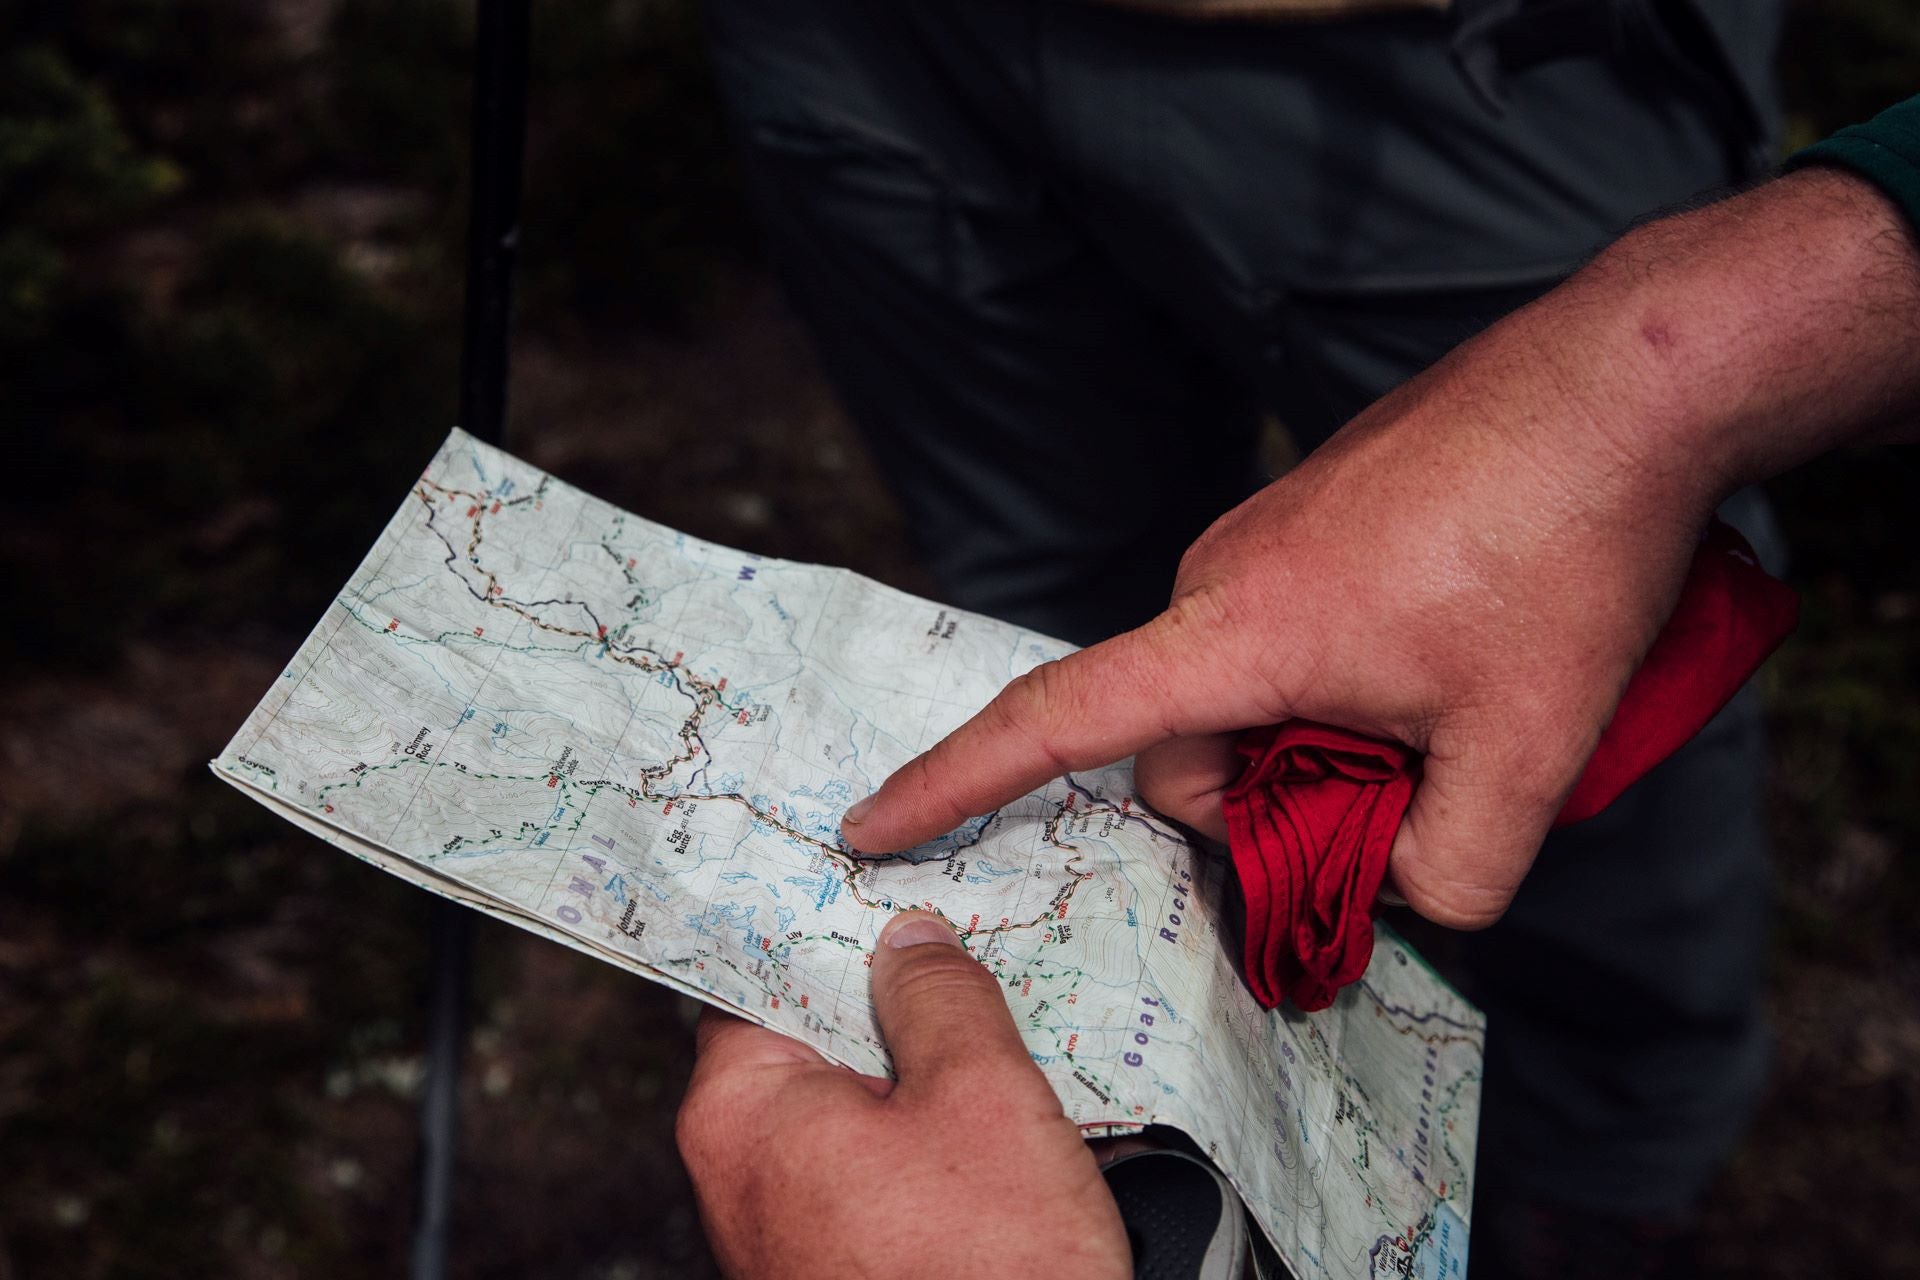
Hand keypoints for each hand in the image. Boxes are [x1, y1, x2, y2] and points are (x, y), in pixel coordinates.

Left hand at [675, 912, 1130, 1278]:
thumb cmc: (990, 1274)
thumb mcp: (983, 1098)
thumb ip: (941, 999)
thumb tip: (909, 941)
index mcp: (739, 1111)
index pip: (754, 970)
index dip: (820, 922)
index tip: (870, 884)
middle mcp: (734, 1172)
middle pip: (802, 1038)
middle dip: (881, 1001)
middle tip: (955, 953)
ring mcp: (778, 1231)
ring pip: (843, 1107)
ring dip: (911, 1073)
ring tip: (988, 1036)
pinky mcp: (828, 1268)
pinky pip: (865, 1170)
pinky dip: (918, 1139)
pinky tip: (983, 1126)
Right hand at [840, 169, 1919, 930]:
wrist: (1623, 379)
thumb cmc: (1561, 552)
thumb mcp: (1528, 752)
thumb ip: (1451, 870)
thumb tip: (1402, 889)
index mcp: (1234, 632)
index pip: (1056, 716)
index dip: (953, 781)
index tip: (870, 824)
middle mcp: (1219, 574)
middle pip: (1184, 741)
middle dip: (1266, 797)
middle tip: (1402, 791)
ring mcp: (1264, 536)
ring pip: (1244, 688)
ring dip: (1317, 735)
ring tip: (1451, 706)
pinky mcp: (1312, 516)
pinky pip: (1287, 630)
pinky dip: (1341, 679)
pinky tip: (1453, 651)